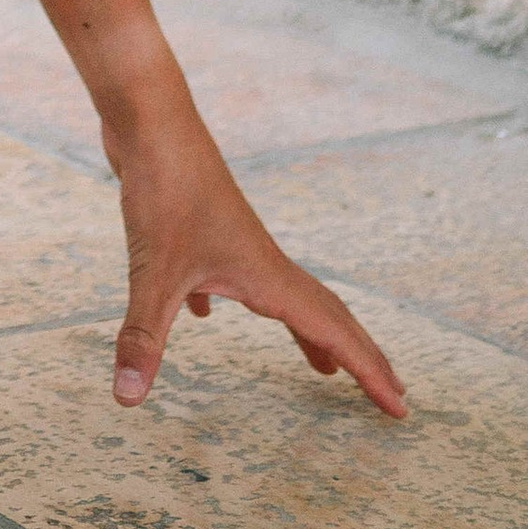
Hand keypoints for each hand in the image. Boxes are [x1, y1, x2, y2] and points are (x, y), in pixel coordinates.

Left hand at [106, 101, 405, 417]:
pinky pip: (228, 274)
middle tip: (389, 392)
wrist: (148, 119)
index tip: (401, 409)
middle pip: (324, 313)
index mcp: (266, 276)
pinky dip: (229, 300)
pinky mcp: (198, 225)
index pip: (332, 332)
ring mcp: (232, 239)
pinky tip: (201, 310)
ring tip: (319, 366)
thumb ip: (143, 338)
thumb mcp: (152, 273)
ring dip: (306, 332)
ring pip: (281, 295)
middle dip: (358, 356)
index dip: (370, 373)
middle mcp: (261, 259)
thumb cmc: (162, 189)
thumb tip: (126, 400)